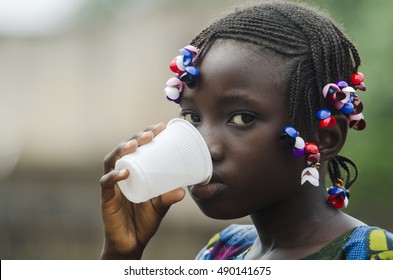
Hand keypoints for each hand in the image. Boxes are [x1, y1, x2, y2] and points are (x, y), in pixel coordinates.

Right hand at [99, 123, 185, 258]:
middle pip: (123, 150)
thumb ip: (168, 197)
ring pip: (111, 161)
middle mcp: (121, 174)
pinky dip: (114, 177)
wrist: (132, 243)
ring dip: (122, 150)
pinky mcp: (107, 198)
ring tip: (135, 144)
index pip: (137, 148)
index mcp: (134, 172)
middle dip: (135, 138)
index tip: (160, 126)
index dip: (146, 134)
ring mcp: (113, 186)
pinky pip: (107, 184)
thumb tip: (183, 190)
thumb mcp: (160, 206)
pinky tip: (124, 172)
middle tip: (150, 133)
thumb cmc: (144, 220)